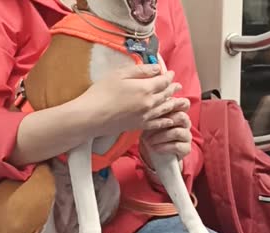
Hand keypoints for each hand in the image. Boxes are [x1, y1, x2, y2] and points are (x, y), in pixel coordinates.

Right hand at [73, 64, 187, 136]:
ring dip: (172, 103)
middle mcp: (149, 103)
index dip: (168, 76)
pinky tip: (169, 119)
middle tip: (177, 85)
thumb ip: (140, 71)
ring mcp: (145, 116)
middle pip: (166, 94)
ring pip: (164, 109)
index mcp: (145, 88)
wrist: (91, 116)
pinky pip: (157, 123)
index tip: (170, 73)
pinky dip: (165, 120)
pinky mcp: (139, 126)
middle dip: (172, 88)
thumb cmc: (102, 93)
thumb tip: (156, 69)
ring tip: (178, 100)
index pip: (163, 81)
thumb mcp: (119, 75)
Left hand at [139, 105, 191, 169]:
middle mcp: (186, 123)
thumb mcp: (152, 122)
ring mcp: (187, 136)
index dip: (174, 104)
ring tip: (149, 141)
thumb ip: (155, 113)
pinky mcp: (186, 148)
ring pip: (177, 132)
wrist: (157, 153)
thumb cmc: (154, 134)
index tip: (159, 108)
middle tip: (149, 127)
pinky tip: (154, 148)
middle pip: (182, 116)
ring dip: (160, 136)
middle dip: (164, 121)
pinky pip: (176, 146)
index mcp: (179, 113)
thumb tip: (149, 106)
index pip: (184, 103)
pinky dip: (163, 146)